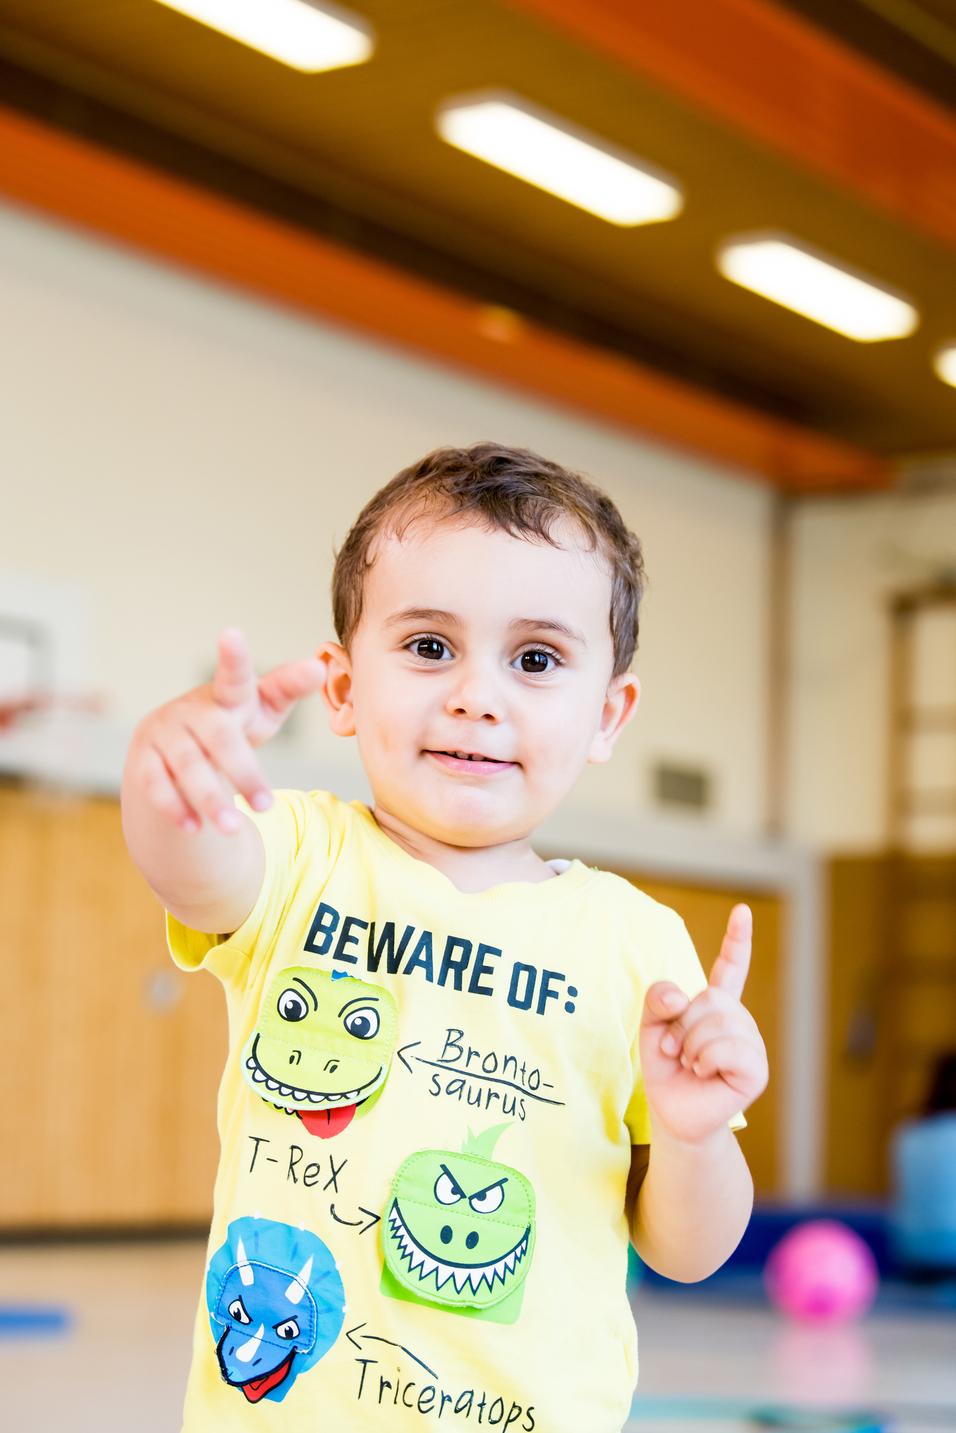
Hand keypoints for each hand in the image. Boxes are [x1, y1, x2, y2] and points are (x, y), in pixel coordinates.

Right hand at [127, 627, 326, 835]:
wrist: (174, 749)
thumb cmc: (230, 723)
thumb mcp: (261, 707)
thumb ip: (288, 688)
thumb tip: (320, 665)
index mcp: (226, 694)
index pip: (233, 674)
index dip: (233, 657)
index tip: (231, 633)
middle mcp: (193, 709)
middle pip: (219, 739)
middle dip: (244, 772)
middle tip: (267, 805)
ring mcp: (164, 733)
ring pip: (187, 766)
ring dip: (209, 799)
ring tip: (233, 828)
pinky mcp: (143, 759)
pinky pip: (155, 785)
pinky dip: (175, 808)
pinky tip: (195, 829)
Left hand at [639, 905, 767, 1145]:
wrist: (673, 1114)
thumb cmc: (666, 1070)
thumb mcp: (651, 1027)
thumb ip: (658, 999)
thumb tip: (679, 999)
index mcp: (717, 1006)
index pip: (731, 966)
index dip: (737, 939)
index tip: (743, 911)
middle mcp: (739, 1020)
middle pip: (711, 998)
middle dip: (682, 1024)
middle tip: (676, 1050)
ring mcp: (751, 1044)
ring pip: (718, 1022)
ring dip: (690, 1045)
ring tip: (689, 1064)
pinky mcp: (756, 1069)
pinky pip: (727, 1047)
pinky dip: (705, 1059)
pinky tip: (704, 1073)